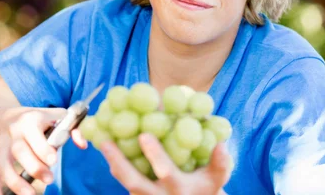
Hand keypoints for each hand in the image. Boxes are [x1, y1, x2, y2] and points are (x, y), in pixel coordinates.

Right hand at [0, 106, 88, 194]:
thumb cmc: (35, 119)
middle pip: (19, 151)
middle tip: (49, 180)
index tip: (53, 161)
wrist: (1, 119)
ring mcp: (1, 147)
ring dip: (15, 182)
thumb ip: (71, 129)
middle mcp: (13, 134)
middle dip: (34, 167)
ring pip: (4, 165)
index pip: (34, 135)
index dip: (43, 148)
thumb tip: (83, 145)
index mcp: (30, 120)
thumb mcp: (54, 116)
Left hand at [100, 133, 231, 194]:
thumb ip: (220, 164)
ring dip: (114, 164)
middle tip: (106, 142)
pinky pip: (126, 184)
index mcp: (178, 188)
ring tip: (103, 142)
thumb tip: (221, 144)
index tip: (144, 135)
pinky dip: (117, 168)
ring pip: (127, 184)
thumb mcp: (216, 180)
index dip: (155, 154)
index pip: (165, 171)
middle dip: (119, 162)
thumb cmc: (205, 190)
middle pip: (134, 182)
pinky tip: (110, 150)